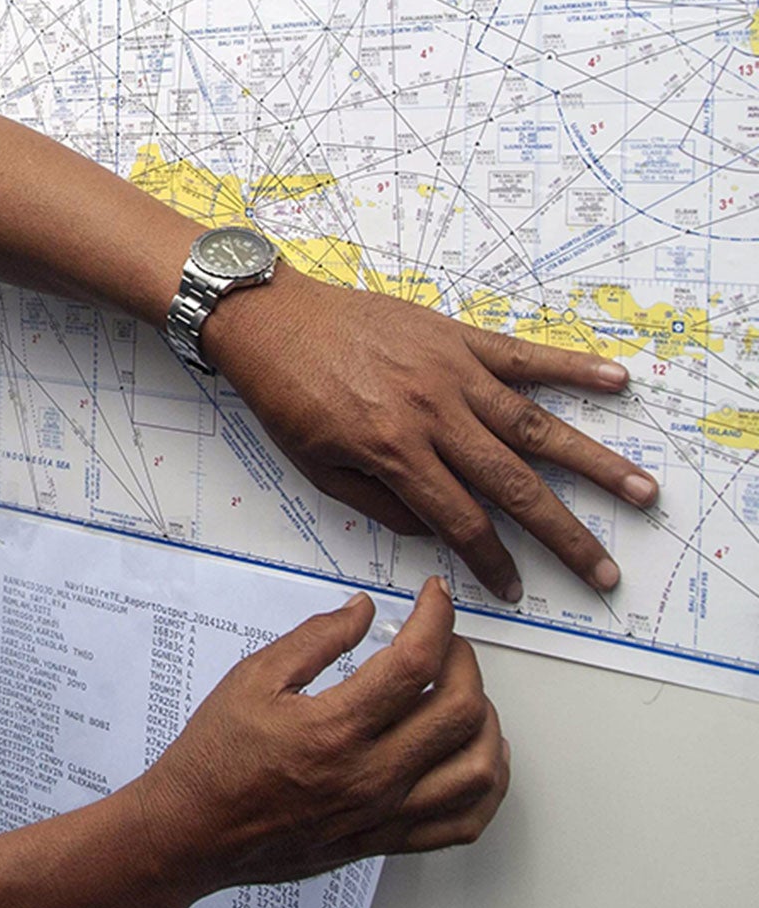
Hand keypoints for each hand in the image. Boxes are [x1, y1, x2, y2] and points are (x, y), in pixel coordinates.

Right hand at [129, 580, 506, 907]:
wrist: (195, 829)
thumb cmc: (216, 758)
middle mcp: (370, 774)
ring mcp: (384, 812)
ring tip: (466, 696)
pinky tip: (475, 759)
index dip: (436, 617)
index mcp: (335, 727)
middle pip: (460, 710)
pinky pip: (463, 823)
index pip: (415, 662)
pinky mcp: (386, 840)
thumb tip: (362, 611)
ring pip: (477, 770)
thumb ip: (315, 639)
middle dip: (464, 660)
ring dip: (485, 722)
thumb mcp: (253, 678)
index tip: (434, 598)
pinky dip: (485, 788)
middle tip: (445, 641)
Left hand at [202, 267, 657, 600]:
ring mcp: (450, 372)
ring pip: (536, 424)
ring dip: (593, 461)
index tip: (516, 588)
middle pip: (514, 485)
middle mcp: (432, 414)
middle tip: (606, 570)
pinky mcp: (454, 335)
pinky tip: (616, 380)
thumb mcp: (316, 466)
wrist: (268, 318)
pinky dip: (571, 366)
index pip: (462, 521)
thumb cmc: (286, 394)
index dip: (492, 561)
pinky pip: (522, 354)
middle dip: (564, 533)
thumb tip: (435, 529)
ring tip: (641, 490)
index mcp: (394, 451)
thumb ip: (380, 502)